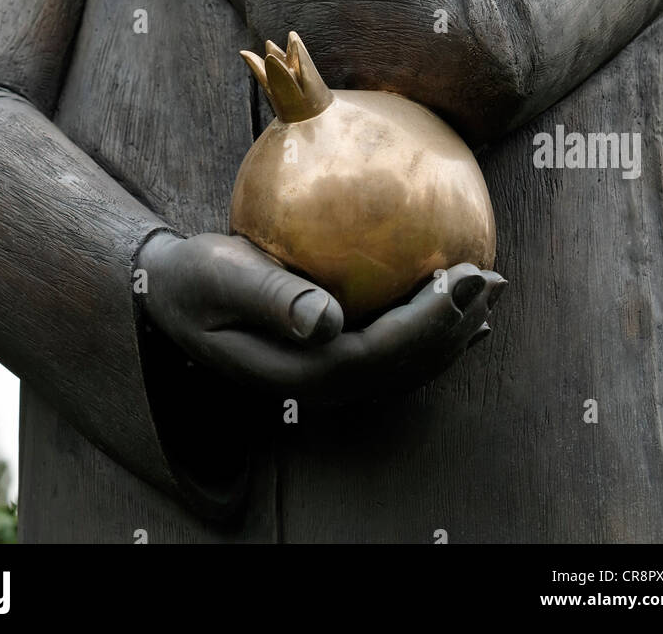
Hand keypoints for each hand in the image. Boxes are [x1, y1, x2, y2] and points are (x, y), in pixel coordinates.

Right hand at [138, 230, 506, 406]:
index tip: (464, 275)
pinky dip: (428, 331)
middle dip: (453, 325)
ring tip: (487, 291)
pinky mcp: (328, 359)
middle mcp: (320, 387)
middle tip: (491, 277)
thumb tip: (329, 321)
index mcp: (298, 373)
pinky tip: (453, 308)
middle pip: (403, 365)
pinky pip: (390, 351)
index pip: (380, 353)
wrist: (171, 298)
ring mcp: (326, 380)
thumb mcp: (221, 278)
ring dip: (450, 331)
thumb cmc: (194, 278)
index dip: (430, 320)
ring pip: (404, 365)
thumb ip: (272, 299)